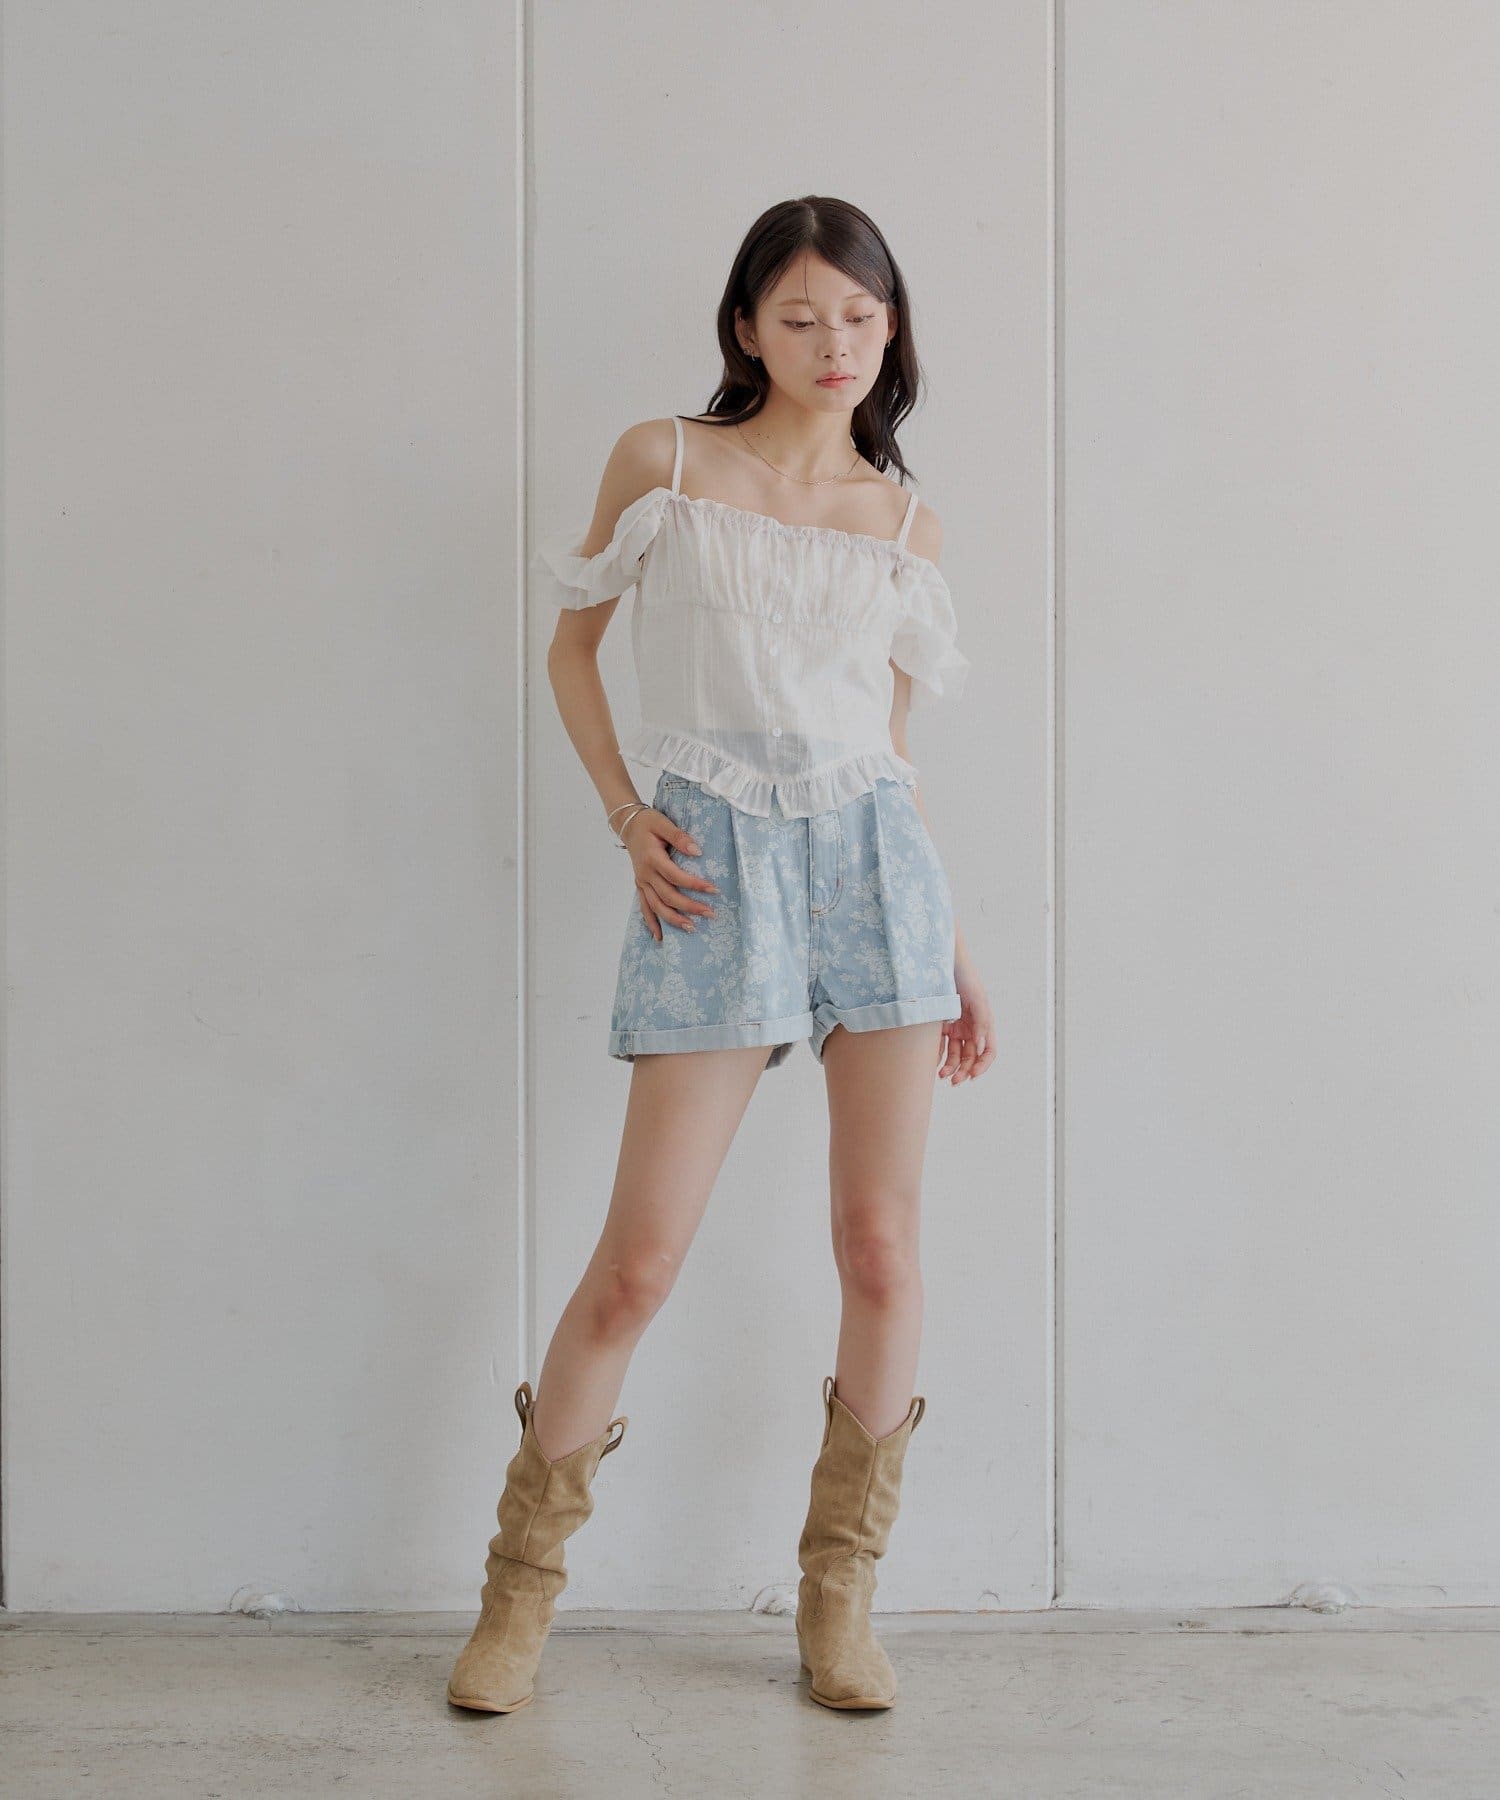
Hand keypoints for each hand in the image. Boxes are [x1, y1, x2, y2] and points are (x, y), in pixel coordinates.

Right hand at [621, 806, 718, 942]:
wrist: (627, 825)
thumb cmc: (648, 823)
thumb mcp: (663, 823)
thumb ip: (679, 836)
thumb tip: (697, 851)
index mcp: (652, 859)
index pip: (676, 876)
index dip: (694, 885)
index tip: (713, 890)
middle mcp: (646, 874)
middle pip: (668, 896)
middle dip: (689, 907)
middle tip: (710, 914)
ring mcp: (642, 882)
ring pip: (657, 906)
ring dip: (674, 919)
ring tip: (692, 928)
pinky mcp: (640, 886)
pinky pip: (644, 908)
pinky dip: (652, 923)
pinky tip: (660, 937)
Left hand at [938, 954, 994, 1086]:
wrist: (941, 963)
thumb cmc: (964, 977)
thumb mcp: (977, 998)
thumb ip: (981, 1023)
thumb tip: (980, 1047)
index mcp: (984, 1024)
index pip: (988, 1051)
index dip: (982, 1065)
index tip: (973, 1076)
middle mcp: (971, 1028)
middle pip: (970, 1057)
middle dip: (964, 1071)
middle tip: (953, 1081)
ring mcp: (956, 1027)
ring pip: (955, 1055)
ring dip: (951, 1067)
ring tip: (941, 1075)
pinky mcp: (941, 1025)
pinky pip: (941, 1046)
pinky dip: (938, 1056)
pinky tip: (933, 1063)